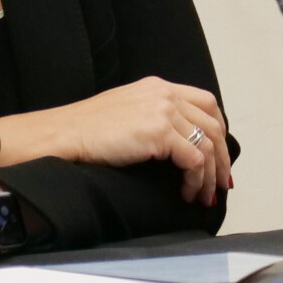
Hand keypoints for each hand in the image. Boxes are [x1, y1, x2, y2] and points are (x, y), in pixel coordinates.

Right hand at [0, 76, 232, 205]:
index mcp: (159, 87)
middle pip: (213, 124)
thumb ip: (154, 115)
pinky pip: (193, 159)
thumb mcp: (127, 110)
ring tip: (203, 195)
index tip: (219, 153)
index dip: (218, 130)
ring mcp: (164, 112)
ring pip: (207, 144)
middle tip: (221, 181)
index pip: (206, 103)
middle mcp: (166, 95)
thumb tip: (177, 141)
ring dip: (209, 174)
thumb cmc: (85, 129)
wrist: (61, 134)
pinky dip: (194, 179)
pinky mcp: (159, 132)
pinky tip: (185, 192)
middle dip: (222, 157)